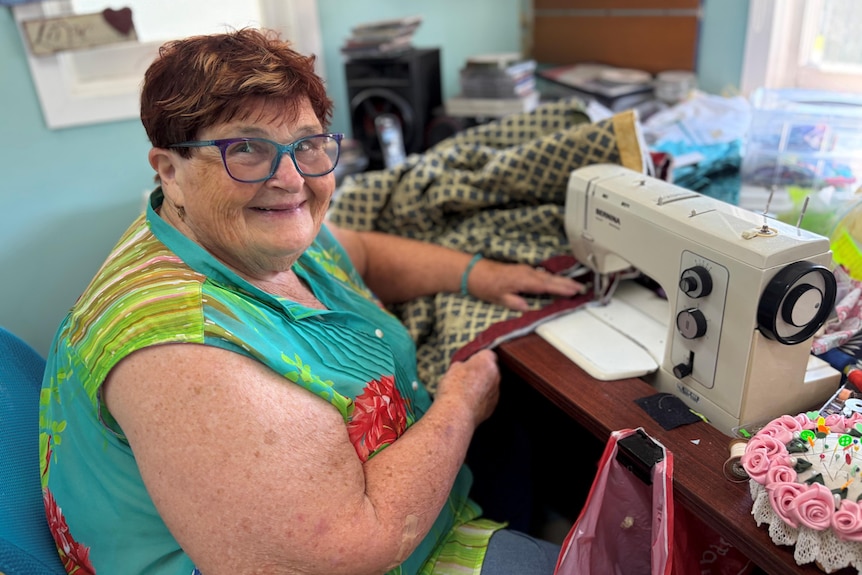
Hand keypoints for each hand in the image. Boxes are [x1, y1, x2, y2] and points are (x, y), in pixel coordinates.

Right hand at [435, 349, 500, 426]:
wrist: (456, 413)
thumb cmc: (453, 389)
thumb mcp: (453, 369)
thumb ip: (463, 364)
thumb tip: (463, 366)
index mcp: (486, 361)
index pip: (487, 353)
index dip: (477, 357)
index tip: (470, 361)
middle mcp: (495, 375)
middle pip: (490, 370)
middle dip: (480, 372)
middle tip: (465, 377)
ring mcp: (496, 392)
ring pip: (489, 385)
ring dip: (481, 387)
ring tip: (464, 392)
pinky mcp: (493, 406)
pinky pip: (487, 399)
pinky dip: (480, 399)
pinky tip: (467, 402)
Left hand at [467, 259, 584, 310]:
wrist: (475, 272)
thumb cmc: (486, 285)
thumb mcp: (499, 298)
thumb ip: (514, 302)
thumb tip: (527, 308)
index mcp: (523, 280)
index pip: (547, 285)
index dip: (562, 288)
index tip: (574, 291)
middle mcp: (527, 273)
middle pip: (551, 279)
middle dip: (567, 283)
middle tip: (581, 288)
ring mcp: (525, 270)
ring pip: (548, 276)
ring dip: (561, 280)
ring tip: (575, 285)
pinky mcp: (523, 270)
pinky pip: (542, 274)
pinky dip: (552, 278)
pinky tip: (557, 281)